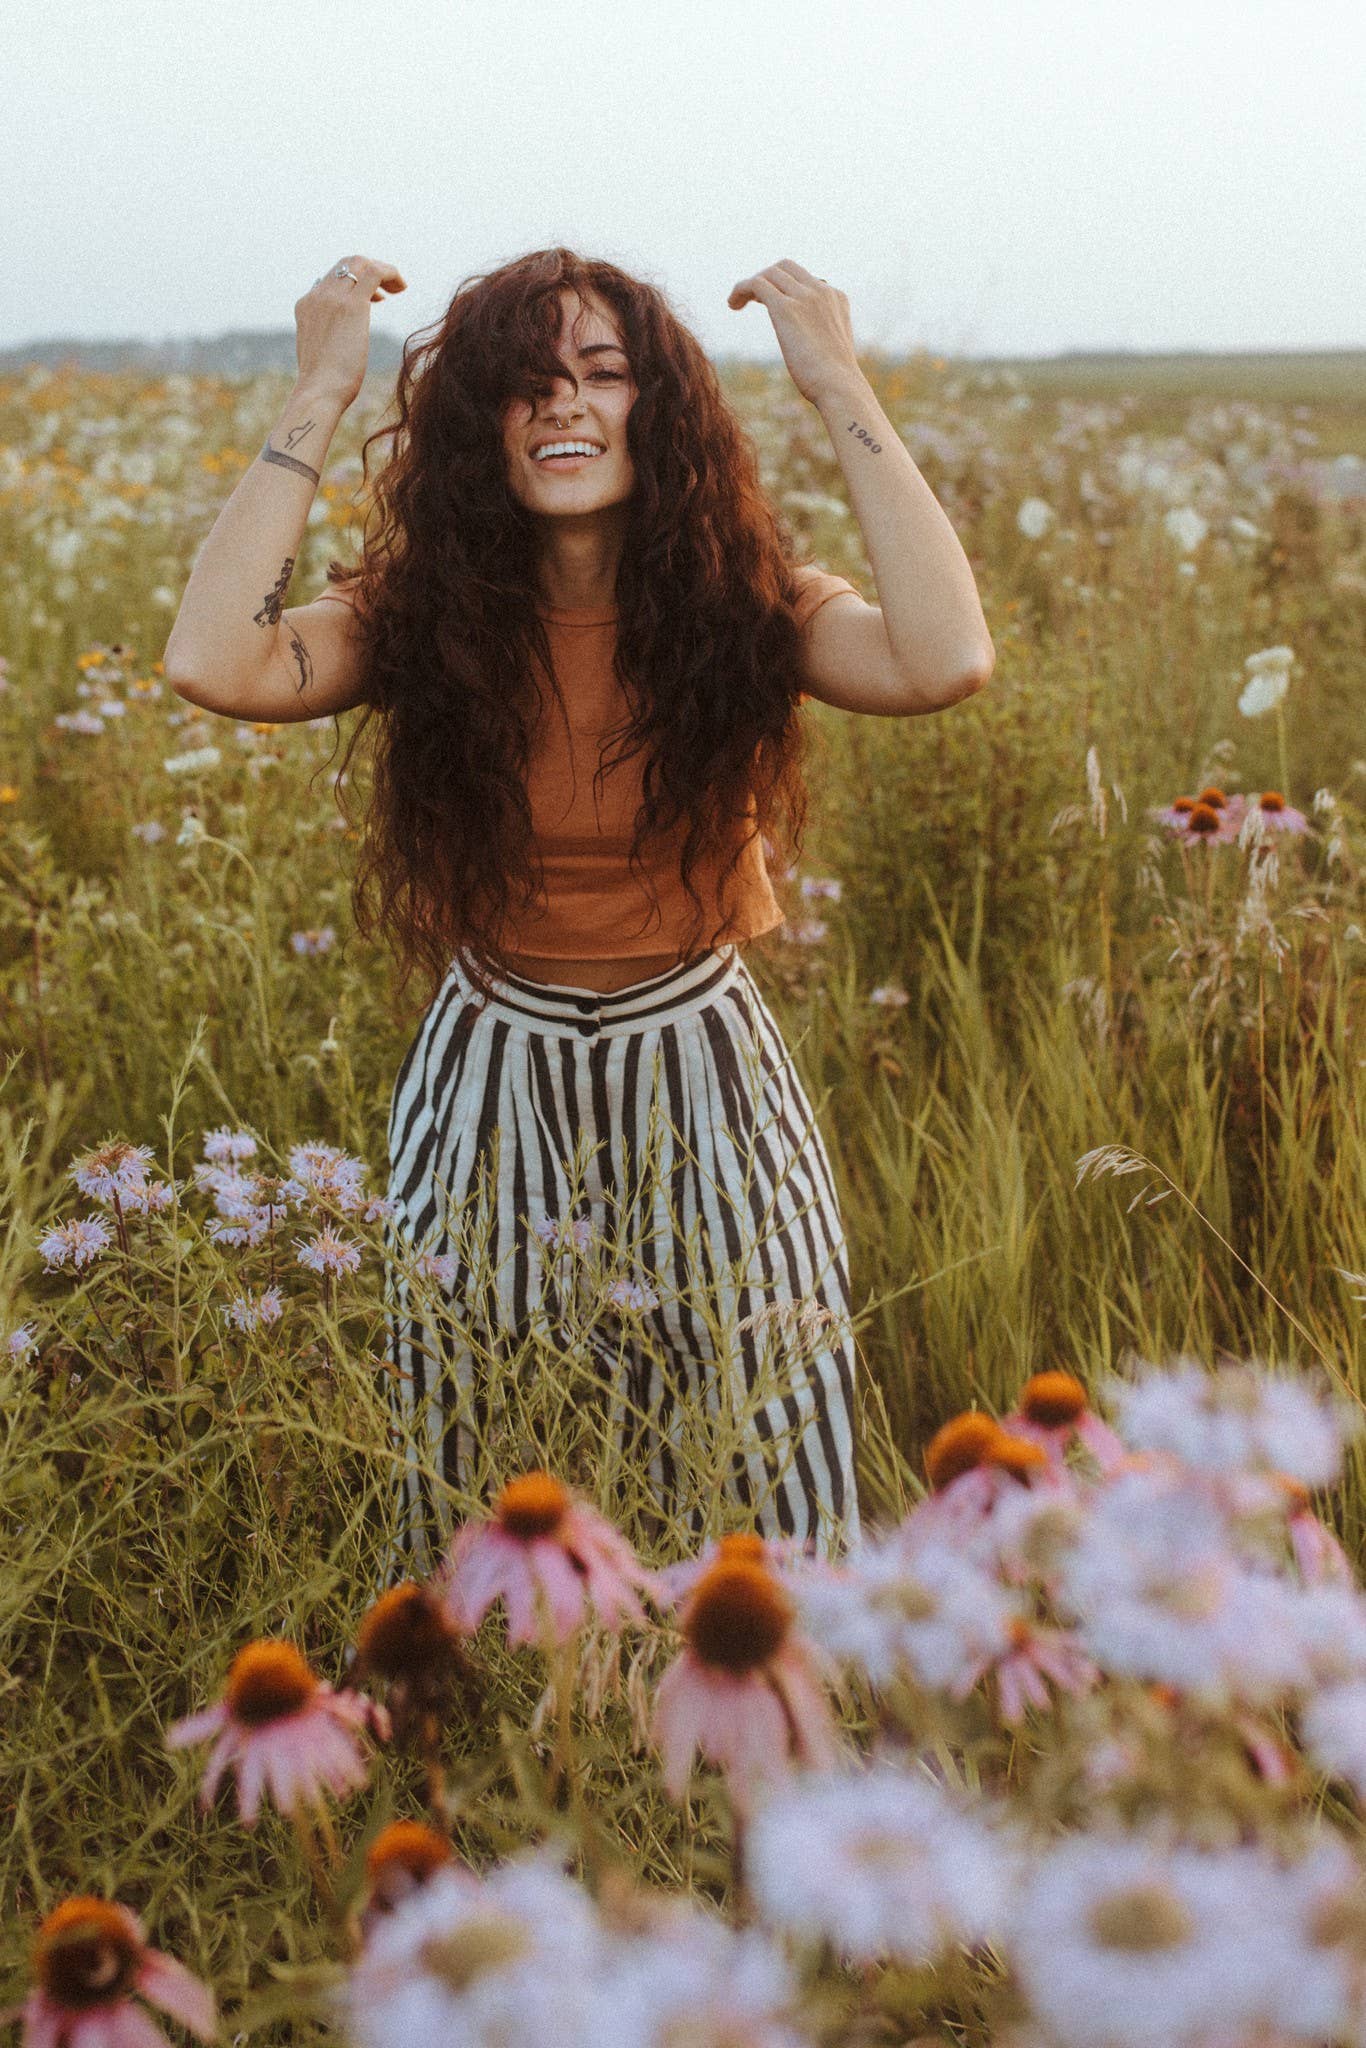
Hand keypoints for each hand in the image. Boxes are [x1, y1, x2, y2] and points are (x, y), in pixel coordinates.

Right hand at [293, 255, 406, 409]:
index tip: (372, 298)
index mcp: (306, 306)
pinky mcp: (352, 305)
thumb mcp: (320, 355)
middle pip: (345, 265)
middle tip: (388, 290)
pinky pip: (374, 272)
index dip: (354, 282)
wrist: (318, 392)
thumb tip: (338, 346)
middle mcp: (317, 296)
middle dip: (369, 270)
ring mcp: (332, 298)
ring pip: (359, 263)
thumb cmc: (322, 386)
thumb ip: (326, 340)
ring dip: (382, 270)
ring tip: (398, 289)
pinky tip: (402, 287)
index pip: (331, 279)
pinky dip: (390, 273)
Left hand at [727, 260, 863, 406]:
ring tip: (737, 304)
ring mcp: (804, 297)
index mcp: (836, 297)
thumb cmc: (835, 382)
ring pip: (769, 274)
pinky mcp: (786, 308)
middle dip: (766, 280)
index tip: (769, 302)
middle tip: (752, 302)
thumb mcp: (831, 350)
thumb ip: (820, 336)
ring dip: (749, 286)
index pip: (804, 278)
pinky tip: (732, 305)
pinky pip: (757, 284)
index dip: (782, 285)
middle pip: (785, 268)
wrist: (840, 387)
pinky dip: (740, 289)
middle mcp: (821, 291)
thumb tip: (808, 344)